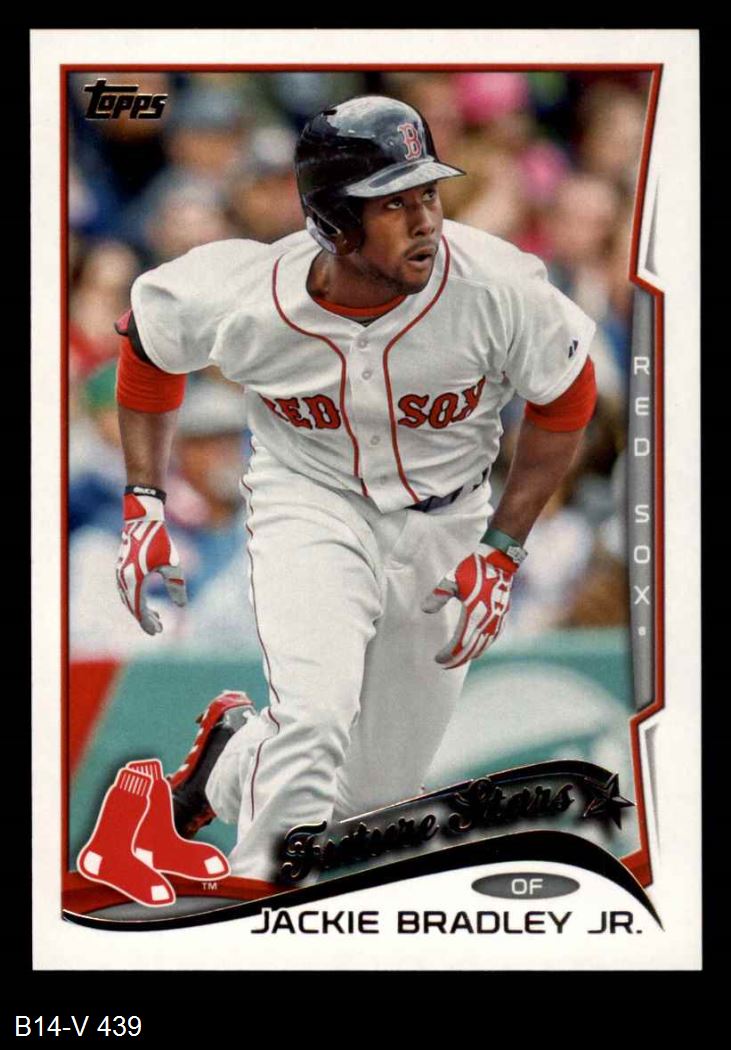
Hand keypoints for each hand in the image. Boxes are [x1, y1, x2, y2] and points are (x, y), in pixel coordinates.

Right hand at [115, 491, 186, 634]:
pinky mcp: (121, 568)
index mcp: (134, 581)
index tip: (157, 633)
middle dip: (145, 619)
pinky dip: (136, 599)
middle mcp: (123, 579)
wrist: (142, 520)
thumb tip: (182, 606)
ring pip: (128, 599)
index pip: (139, 609)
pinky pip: (127, 590)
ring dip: (141, 610)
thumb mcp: (173, 565)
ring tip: (158, 618)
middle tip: (159, 629)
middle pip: (132, 607)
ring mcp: (120, 573)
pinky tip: (148, 602)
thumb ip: (177, 586)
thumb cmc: (160, 541)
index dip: (148, 623)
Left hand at [422, 544, 517, 668]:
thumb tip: (424, 610)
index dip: (449, 654)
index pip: (460, 643)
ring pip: (483, 646)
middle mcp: (488, 622)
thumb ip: (438, 596)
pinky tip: (477, 647)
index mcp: (474, 615)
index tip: (438, 658)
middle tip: (445, 664)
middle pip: (472, 649)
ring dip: (470, 655)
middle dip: (458, 659)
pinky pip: (492, 638)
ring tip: (458, 659)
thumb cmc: (474, 570)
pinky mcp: (503, 616)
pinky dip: (482, 646)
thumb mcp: (451, 580)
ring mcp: (497, 620)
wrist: (499, 562)